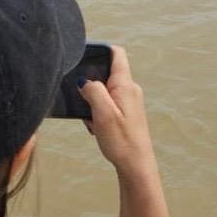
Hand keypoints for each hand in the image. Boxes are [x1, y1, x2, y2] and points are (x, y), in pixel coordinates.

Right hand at [79, 46, 158, 179]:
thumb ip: (93, 90)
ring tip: (90, 118)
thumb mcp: (103, 113)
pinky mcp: (125, 114)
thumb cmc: (122, 141)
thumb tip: (84, 80)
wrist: (136, 166)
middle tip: (81, 98)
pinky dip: (97, 112)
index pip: (116, 54)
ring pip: (104, 91)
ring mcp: (128, 102)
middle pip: (106, 73)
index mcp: (125, 85)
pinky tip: (95, 127)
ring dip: (92, 101)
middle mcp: (129, 90)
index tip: (84, 55)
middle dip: (90, 82)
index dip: (101, 49)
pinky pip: (106, 105)